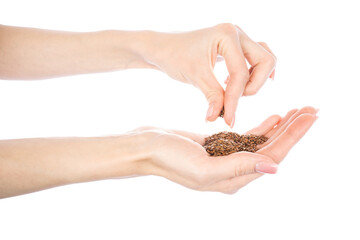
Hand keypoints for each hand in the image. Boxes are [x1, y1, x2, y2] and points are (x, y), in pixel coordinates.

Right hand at [131, 106, 316, 193]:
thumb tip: (273, 168)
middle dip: (293, 129)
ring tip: (299, 111)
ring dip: (281, 126)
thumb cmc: (169, 159)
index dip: (293, 137)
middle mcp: (234, 171)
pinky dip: (262, 127)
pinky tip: (274, 117)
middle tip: (312, 110)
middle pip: (272, 148)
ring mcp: (227, 158)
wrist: (147, 147)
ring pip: (262, 142)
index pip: (272, 156)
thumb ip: (238, 167)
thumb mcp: (204, 167)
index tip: (310, 117)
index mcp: (233, 179)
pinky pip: (247, 137)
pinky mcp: (219, 146)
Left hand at [144, 23, 276, 126]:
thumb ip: (213, 97)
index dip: (235, 99)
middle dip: (253, 85)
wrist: (163, 49)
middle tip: (234, 98)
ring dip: (255, 79)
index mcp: (227, 35)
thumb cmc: (175, 56)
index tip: (228, 120)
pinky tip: (233, 84)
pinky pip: (255, 60)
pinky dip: (251, 74)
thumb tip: (222, 119)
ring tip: (234, 90)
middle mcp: (237, 33)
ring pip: (265, 60)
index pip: (240, 73)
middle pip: (266, 61)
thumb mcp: (195, 77)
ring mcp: (238, 38)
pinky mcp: (236, 46)